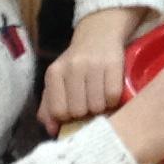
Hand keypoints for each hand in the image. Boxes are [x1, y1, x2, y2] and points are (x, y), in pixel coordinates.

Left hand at [40, 10, 140, 131]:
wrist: (99, 33)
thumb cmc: (76, 63)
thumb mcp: (58, 80)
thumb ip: (49, 105)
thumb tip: (52, 130)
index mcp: (54, 73)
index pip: (59, 111)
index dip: (68, 117)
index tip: (74, 111)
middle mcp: (72, 67)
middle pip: (78, 111)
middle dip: (85, 112)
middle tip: (89, 104)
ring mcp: (94, 65)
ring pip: (97, 106)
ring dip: (101, 108)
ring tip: (100, 98)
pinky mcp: (114, 64)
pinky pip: (113, 96)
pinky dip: (114, 100)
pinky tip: (111, 93)